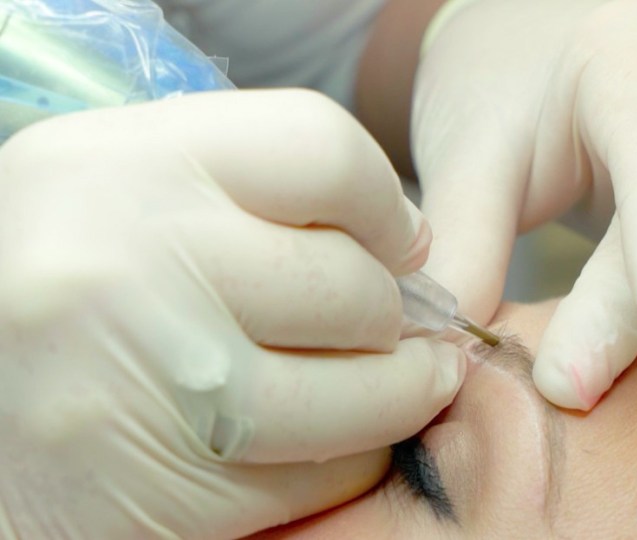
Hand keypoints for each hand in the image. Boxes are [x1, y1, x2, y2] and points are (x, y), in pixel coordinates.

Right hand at [0, 90, 464, 537]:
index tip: (395, 243)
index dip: (384, 204)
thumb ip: (248, 191)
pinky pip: (330, 471)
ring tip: (388, 381)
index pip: (324, 150)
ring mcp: (148, 386)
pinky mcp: (167, 494)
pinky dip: (348, 456)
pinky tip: (314, 438)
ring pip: (366, 389)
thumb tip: (405, 236)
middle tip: (371, 324)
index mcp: (120, 166)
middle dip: (386, 312)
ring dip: (397, 391)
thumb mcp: (123, 198)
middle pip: (354, 282)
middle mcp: (124, 265)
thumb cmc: (65, 299)